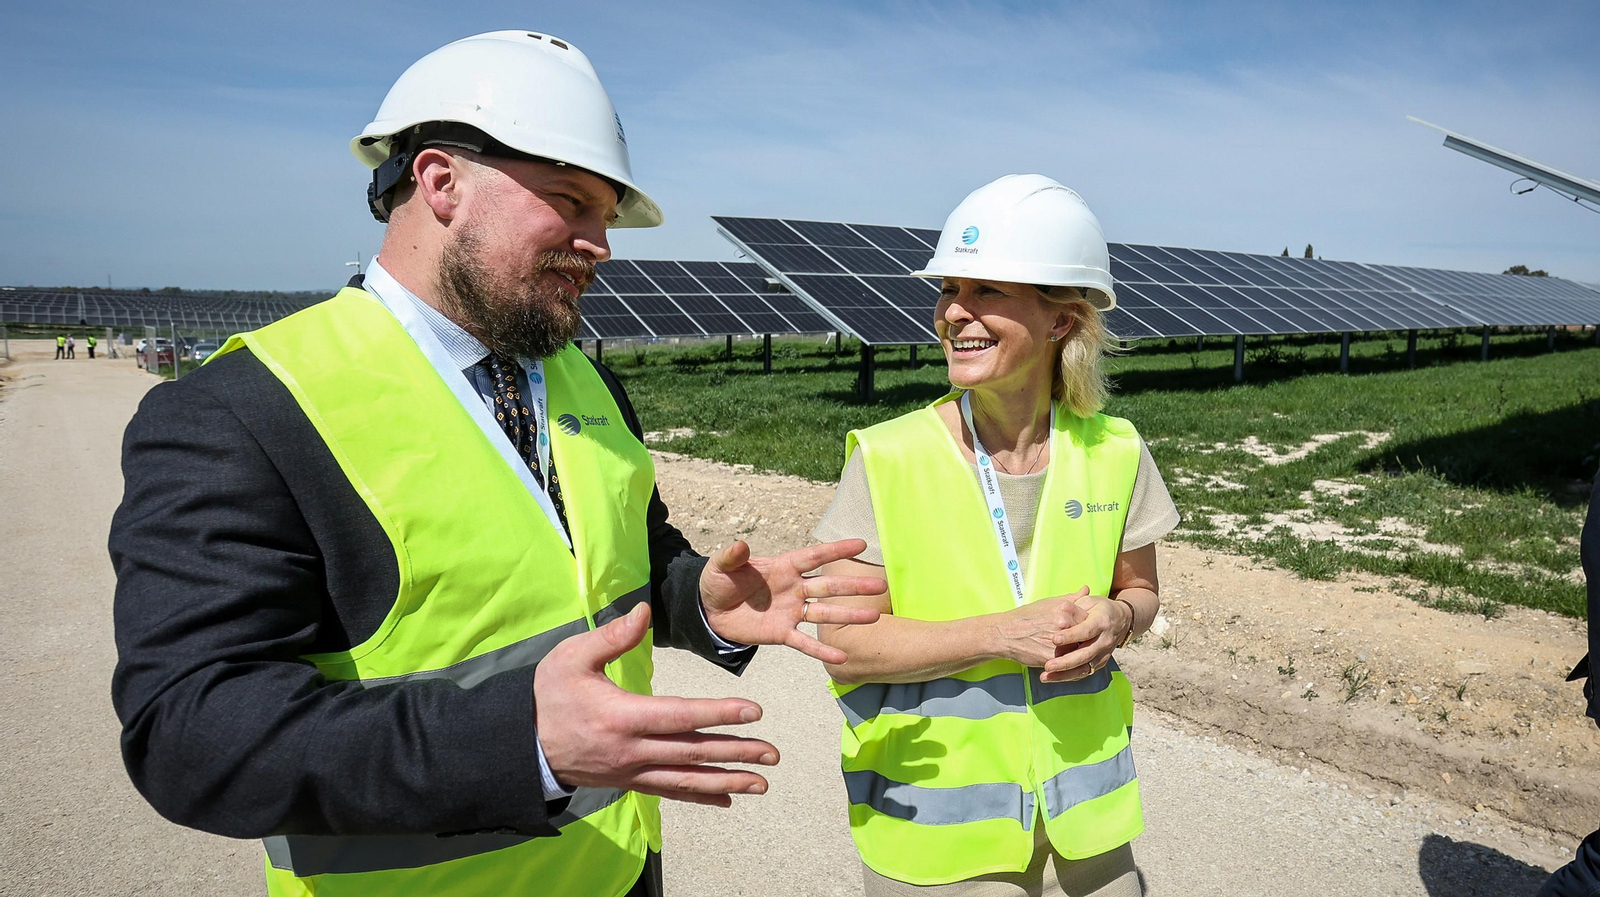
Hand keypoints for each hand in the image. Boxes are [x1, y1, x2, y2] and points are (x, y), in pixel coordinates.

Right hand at [534, 603, 778, 807]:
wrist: (520, 744)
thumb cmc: (547, 695)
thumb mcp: (571, 657)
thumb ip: (611, 636)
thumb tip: (644, 611)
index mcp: (621, 716)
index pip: (680, 716)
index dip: (718, 713)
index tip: (752, 711)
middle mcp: (631, 750)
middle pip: (693, 752)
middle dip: (736, 753)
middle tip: (772, 754)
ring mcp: (631, 771)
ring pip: (686, 779)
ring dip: (727, 781)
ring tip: (762, 783)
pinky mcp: (628, 782)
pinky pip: (669, 792)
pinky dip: (700, 797)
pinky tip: (727, 799)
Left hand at [699, 539, 885, 663]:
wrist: (708, 612)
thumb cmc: (717, 583)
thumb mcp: (720, 567)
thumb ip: (731, 556)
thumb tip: (740, 544)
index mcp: (782, 567)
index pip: (814, 556)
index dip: (836, 550)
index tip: (862, 544)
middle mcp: (793, 588)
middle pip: (828, 585)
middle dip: (854, 586)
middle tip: (882, 585)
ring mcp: (790, 612)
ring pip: (824, 613)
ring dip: (849, 615)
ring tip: (875, 617)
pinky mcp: (782, 634)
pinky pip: (805, 643)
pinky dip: (822, 650)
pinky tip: (841, 657)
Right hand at [986, 587, 1089, 666]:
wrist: (1005, 634)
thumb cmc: (1025, 617)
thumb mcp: (1048, 602)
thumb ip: (1071, 597)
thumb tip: (1086, 589)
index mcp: (1065, 608)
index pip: (1089, 618)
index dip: (1086, 625)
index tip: (1081, 628)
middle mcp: (1064, 624)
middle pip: (1086, 635)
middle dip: (1083, 640)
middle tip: (1076, 641)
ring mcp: (1060, 641)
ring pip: (1079, 650)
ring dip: (1078, 653)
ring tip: (1070, 651)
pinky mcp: (1054, 658)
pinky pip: (1069, 664)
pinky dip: (1070, 664)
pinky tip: (1064, 661)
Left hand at [1042, 594, 1132, 682]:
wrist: (1121, 620)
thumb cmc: (1099, 608)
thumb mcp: (1089, 601)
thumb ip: (1075, 606)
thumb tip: (1061, 608)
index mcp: (1101, 622)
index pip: (1086, 631)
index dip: (1071, 636)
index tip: (1054, 639)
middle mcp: (1104, 640)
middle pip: (1085, 654)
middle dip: (1065, 662)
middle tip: (1048, 665)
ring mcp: (1103, 654)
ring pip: (1085, 668)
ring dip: (1064, 674)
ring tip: (1046, 676)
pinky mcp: (1100, 663)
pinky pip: (1084, 673)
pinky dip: (1068, 677)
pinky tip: (1052, 678)